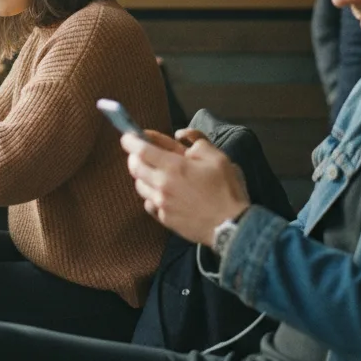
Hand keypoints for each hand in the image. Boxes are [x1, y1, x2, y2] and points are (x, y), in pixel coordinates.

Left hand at [120, 133, 249, 244]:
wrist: (232, 226)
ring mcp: (161, 204)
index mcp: (173, 166)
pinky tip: (162, 193)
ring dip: (143, 175)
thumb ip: (196, 139)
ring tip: (155, 172)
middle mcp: (161, 185)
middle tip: (142, 152)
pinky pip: (149, 203)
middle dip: (134, 156)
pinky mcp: (165, 219)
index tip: (128, 135)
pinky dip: (151, 195)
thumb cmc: (226, 189)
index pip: (140, 149)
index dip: (131, 140)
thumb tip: (180, 134)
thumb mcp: (216, 156)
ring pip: (140, 185)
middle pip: (134, 167)